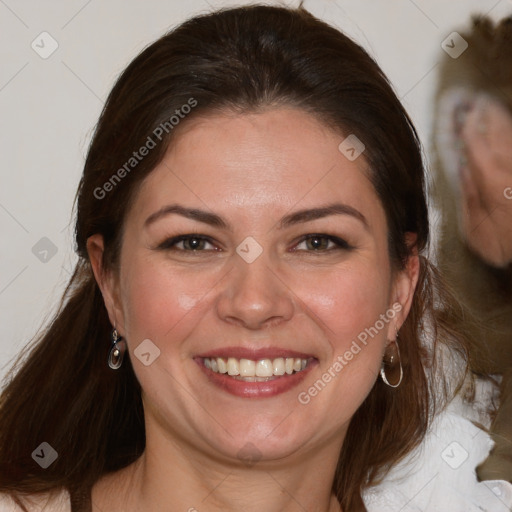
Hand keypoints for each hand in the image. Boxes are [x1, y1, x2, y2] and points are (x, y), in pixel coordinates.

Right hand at [459, 95, 511, 267]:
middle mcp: (510, 169)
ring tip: (493, 109)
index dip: (468, 127)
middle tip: (479, 103)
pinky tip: (507, 132)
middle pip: (498, 133)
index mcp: (490, 180)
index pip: (475, 143)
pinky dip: (511, 138)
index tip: (463, 116)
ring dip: (502, 122)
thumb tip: (463, 171)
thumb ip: (469, 196)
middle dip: (487, 116)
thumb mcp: (476, 229)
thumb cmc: (506, 247)